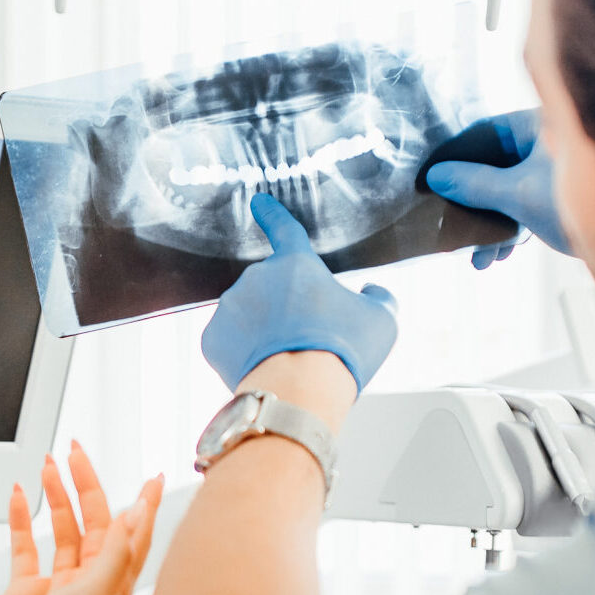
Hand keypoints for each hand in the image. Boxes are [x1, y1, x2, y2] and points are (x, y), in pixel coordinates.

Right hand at [0, 443, 162, 594]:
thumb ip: (116, 552)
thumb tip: (136, 513)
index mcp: (115, 587)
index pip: (135, 534)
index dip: (144, 504)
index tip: (152, 475)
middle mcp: (90, 584)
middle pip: (95, 522)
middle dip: (87, 485)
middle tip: (76, 452)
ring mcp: (57, 588)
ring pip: (62, 531)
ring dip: (56, 497)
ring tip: (47, 466)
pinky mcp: (25, 594)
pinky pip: (26, 548)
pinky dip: (21, 521)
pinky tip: (18, 497)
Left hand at [201, 194, 398, 392]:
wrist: (299, 392)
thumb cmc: (342, 352)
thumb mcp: (381, 320)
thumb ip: (379, 298)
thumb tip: (371, 292)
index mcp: (295, 264)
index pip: (284, 229)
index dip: (272, 214)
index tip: (258, 202)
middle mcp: (256, 277)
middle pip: (273, 289)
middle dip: (286, 309)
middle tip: (309, 341)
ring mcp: (229, 308)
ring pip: (249, 316)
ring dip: (265, 331)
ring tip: (288, 361)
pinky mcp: (212, 340)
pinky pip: (229, 342)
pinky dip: (244, 354)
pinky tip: (264, 369)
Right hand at [424, 109, 569, 264]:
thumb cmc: (581, 202)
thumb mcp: (518, 195)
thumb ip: (475, 185)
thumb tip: (437, 177)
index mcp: (541, 124)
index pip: (486, 132)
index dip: (457, 156)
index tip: (433, 179)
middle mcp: (551, 141)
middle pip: (497, 165)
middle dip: (474, 202)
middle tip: (453, 226)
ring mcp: (561, 169)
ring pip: (512, 190)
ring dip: (493, 224)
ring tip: (480, 257)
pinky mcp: (569, 195)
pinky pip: (530, 205)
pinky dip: (515, 227)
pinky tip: (503, 254)